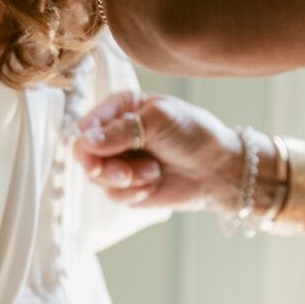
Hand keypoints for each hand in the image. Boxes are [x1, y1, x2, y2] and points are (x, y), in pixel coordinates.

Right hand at [73, 90, 243, 210]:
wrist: (219, 170)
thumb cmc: (194, 135)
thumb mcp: (158, 120)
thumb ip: (120, 130)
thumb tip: (86, 141)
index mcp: (121, 108)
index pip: (87, 124)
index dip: (88, 141)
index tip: (98, 151)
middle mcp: (116, 135)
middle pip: (85, 154)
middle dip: (104, 167)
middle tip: (125, 174)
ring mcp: (120, 162)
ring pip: (97, 177)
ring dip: (125, 179)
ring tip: (153, 173)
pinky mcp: (128, 187)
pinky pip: (113, 195)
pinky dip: (133, 193)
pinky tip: (154, 184)